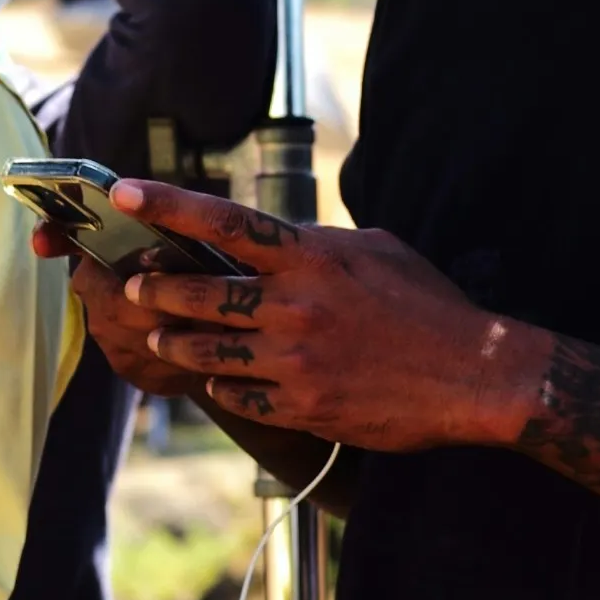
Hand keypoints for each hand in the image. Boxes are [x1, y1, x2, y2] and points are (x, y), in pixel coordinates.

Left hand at [68, 176, 541, 453]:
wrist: (473, 376)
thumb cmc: (428, 306)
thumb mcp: (375, 250)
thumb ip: (318, 242)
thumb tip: (277, 235)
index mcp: (312, 257)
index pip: (224, 221)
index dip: (168, 205)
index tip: (126, 193)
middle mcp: (295, 306)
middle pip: (199, 293)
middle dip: (156, 288)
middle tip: (135, 284)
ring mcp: (295, 360)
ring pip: (206, 351)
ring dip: (173, 342)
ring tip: (158, 336)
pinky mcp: (302, 406)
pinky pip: (238, 396)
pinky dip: (220, 386)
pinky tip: (215, 380)